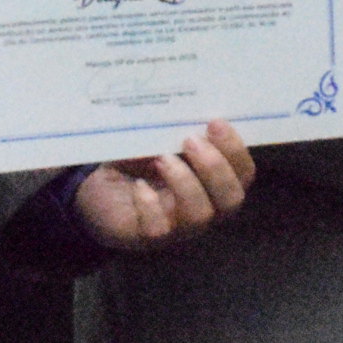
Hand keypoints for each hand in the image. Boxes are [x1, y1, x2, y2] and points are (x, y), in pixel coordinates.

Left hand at [73, 120, 253, 253]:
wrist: (99, 190)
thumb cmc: (138, 163)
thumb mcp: (160, 140)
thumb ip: (177, 130)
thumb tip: (187, 107)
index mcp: (215, 183)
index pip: (243, 174)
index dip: (236, 150)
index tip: (215, 122)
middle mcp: (205, 208)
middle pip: (231, 200)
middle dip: (215, 167)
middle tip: (190, 141)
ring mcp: (178, 227)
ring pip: (199, 215)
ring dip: (184, 182)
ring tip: (162, 159)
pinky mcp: (147, 236)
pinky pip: (158, 229)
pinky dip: (150, 204)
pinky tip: (138, 185)